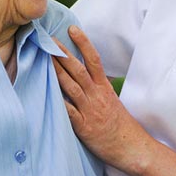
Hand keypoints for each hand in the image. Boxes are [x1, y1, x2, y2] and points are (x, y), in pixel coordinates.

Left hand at [53, 26, 152, 171]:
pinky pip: (69, 112)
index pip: (94, 59)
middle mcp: (97, 95)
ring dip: (57, 71)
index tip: (73, 29)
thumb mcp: (111, 100)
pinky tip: (46, 93)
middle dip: (63, 54)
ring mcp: (90, 110)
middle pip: (79, 69)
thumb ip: (97, 87)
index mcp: (104, 87)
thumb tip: (84, 74)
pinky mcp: (84, 126)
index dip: (83, 43)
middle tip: (50, 39)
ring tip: (44, 58)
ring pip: (72, 86)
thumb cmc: (119, 124)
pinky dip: (58, 102)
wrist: (130, 146)